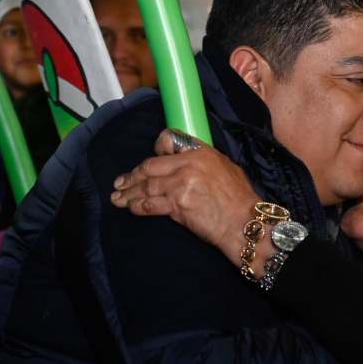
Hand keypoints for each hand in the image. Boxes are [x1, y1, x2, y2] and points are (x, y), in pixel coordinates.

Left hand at [110, 129, 261, 261]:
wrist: (244, 222)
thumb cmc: (240, 199)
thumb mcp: (226, 168)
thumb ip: (203, 163)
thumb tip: (186, 164)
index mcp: (201, 153)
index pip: (168, 142)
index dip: (154, 152)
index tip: (147, 163)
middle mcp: (188, 165)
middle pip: (150, 167)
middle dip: (132, 177)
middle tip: (120, 184)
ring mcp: (180, 185)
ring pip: (146, 187)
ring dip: (129, 194)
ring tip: (118, 199)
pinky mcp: (176, 205)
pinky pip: (149, 204)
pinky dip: (137, 206)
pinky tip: (131, 208)